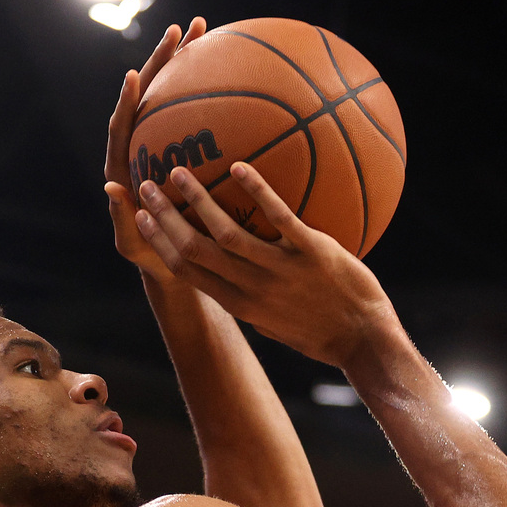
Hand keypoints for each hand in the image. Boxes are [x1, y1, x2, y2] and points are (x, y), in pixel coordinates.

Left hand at [105, 18, 205, 282]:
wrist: (170, 258)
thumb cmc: (149, 255)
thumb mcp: (133, 242)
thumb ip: (120, 216)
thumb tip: (109, 186)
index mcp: (124, 165)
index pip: (122, 125)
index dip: (127, 101)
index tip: (134, 76)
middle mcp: (143, 145)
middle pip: (149, 95)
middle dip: (163, 60)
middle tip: (181, 31)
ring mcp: (167, 144)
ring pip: (174, 96)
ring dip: (188, 63)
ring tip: (205, 31)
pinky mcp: (188, 149)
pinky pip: (199, 116)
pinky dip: (212, 92)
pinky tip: (233, 72)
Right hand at [134, 162, 399, 365]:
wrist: (364, 340)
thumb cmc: (322, 332)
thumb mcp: (276, 323)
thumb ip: (251, 300)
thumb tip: (234, 279)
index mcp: (240, 304)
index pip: (186, 270)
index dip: (159, 242)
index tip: (141, 216)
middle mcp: (252, 288)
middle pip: (194, 249)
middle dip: (166, 217)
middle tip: (149, 185)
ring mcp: (281, 271)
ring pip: (226, 233)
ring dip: (198, 200)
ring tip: (180, 172)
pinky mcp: (312, 253)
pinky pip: (279, 217)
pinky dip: (257, 191)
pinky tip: (240, 166)